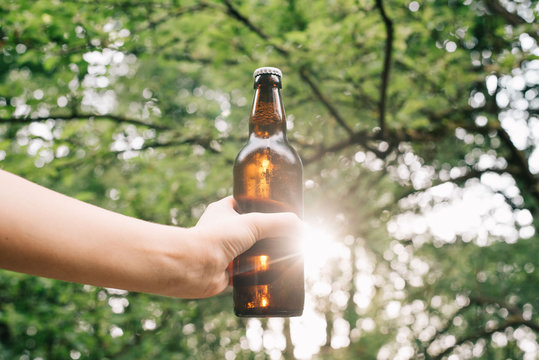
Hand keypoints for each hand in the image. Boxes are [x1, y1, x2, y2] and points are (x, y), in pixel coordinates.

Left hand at [171, 196, 302, 297]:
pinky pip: (247, 272)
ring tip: (286, 255)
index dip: (263, 205)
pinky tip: (274, 274)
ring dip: (265, 254)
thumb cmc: (215, 238)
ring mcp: (223, 251)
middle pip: (251, 229)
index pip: (246, 203)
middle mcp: (221, 229)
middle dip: (268, 234)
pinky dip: (259, 273)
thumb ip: (281, 224)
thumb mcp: (253, 222)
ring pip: (250, 251)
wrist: (193, 267)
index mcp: (223, 210)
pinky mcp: (226, 272)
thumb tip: (305, 230)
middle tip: (288, 236)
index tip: (280, 210)